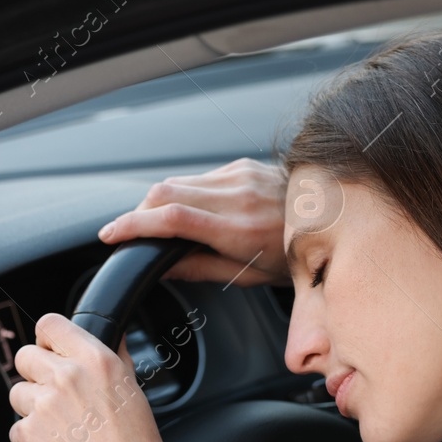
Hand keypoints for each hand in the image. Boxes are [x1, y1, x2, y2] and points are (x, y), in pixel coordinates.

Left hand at [8, 314, 172, 441]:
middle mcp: (67, 378)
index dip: (47, 338)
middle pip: (25, 356)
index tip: (51, 350)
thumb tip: (110, 337)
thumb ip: (113, 359)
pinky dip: (31, 439)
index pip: (50, 324)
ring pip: (18, 393)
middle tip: (56, 395)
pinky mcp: (28, 435)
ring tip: (61, 427)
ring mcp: (44, 406)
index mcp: (95, 360)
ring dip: (32, 408)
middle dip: (36, 374)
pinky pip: (17, 428)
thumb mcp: (133, 390)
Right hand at [99, 158, 288, 285]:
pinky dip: (182, 193)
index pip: (172, 219)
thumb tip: (160, 268)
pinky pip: (197, 177)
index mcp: (239, 230)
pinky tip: (186, 210)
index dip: (133, 225)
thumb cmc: (293, 255)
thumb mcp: (248, 276)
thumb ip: (199, 268)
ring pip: (176, 181)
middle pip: (164, 192)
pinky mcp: (240, 165)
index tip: (110, 234)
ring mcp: (239, 176)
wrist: (332, 216)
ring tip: (153, 224)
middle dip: (136, 212)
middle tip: (125, 232)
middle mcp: (237, 197)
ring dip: (156, 202)